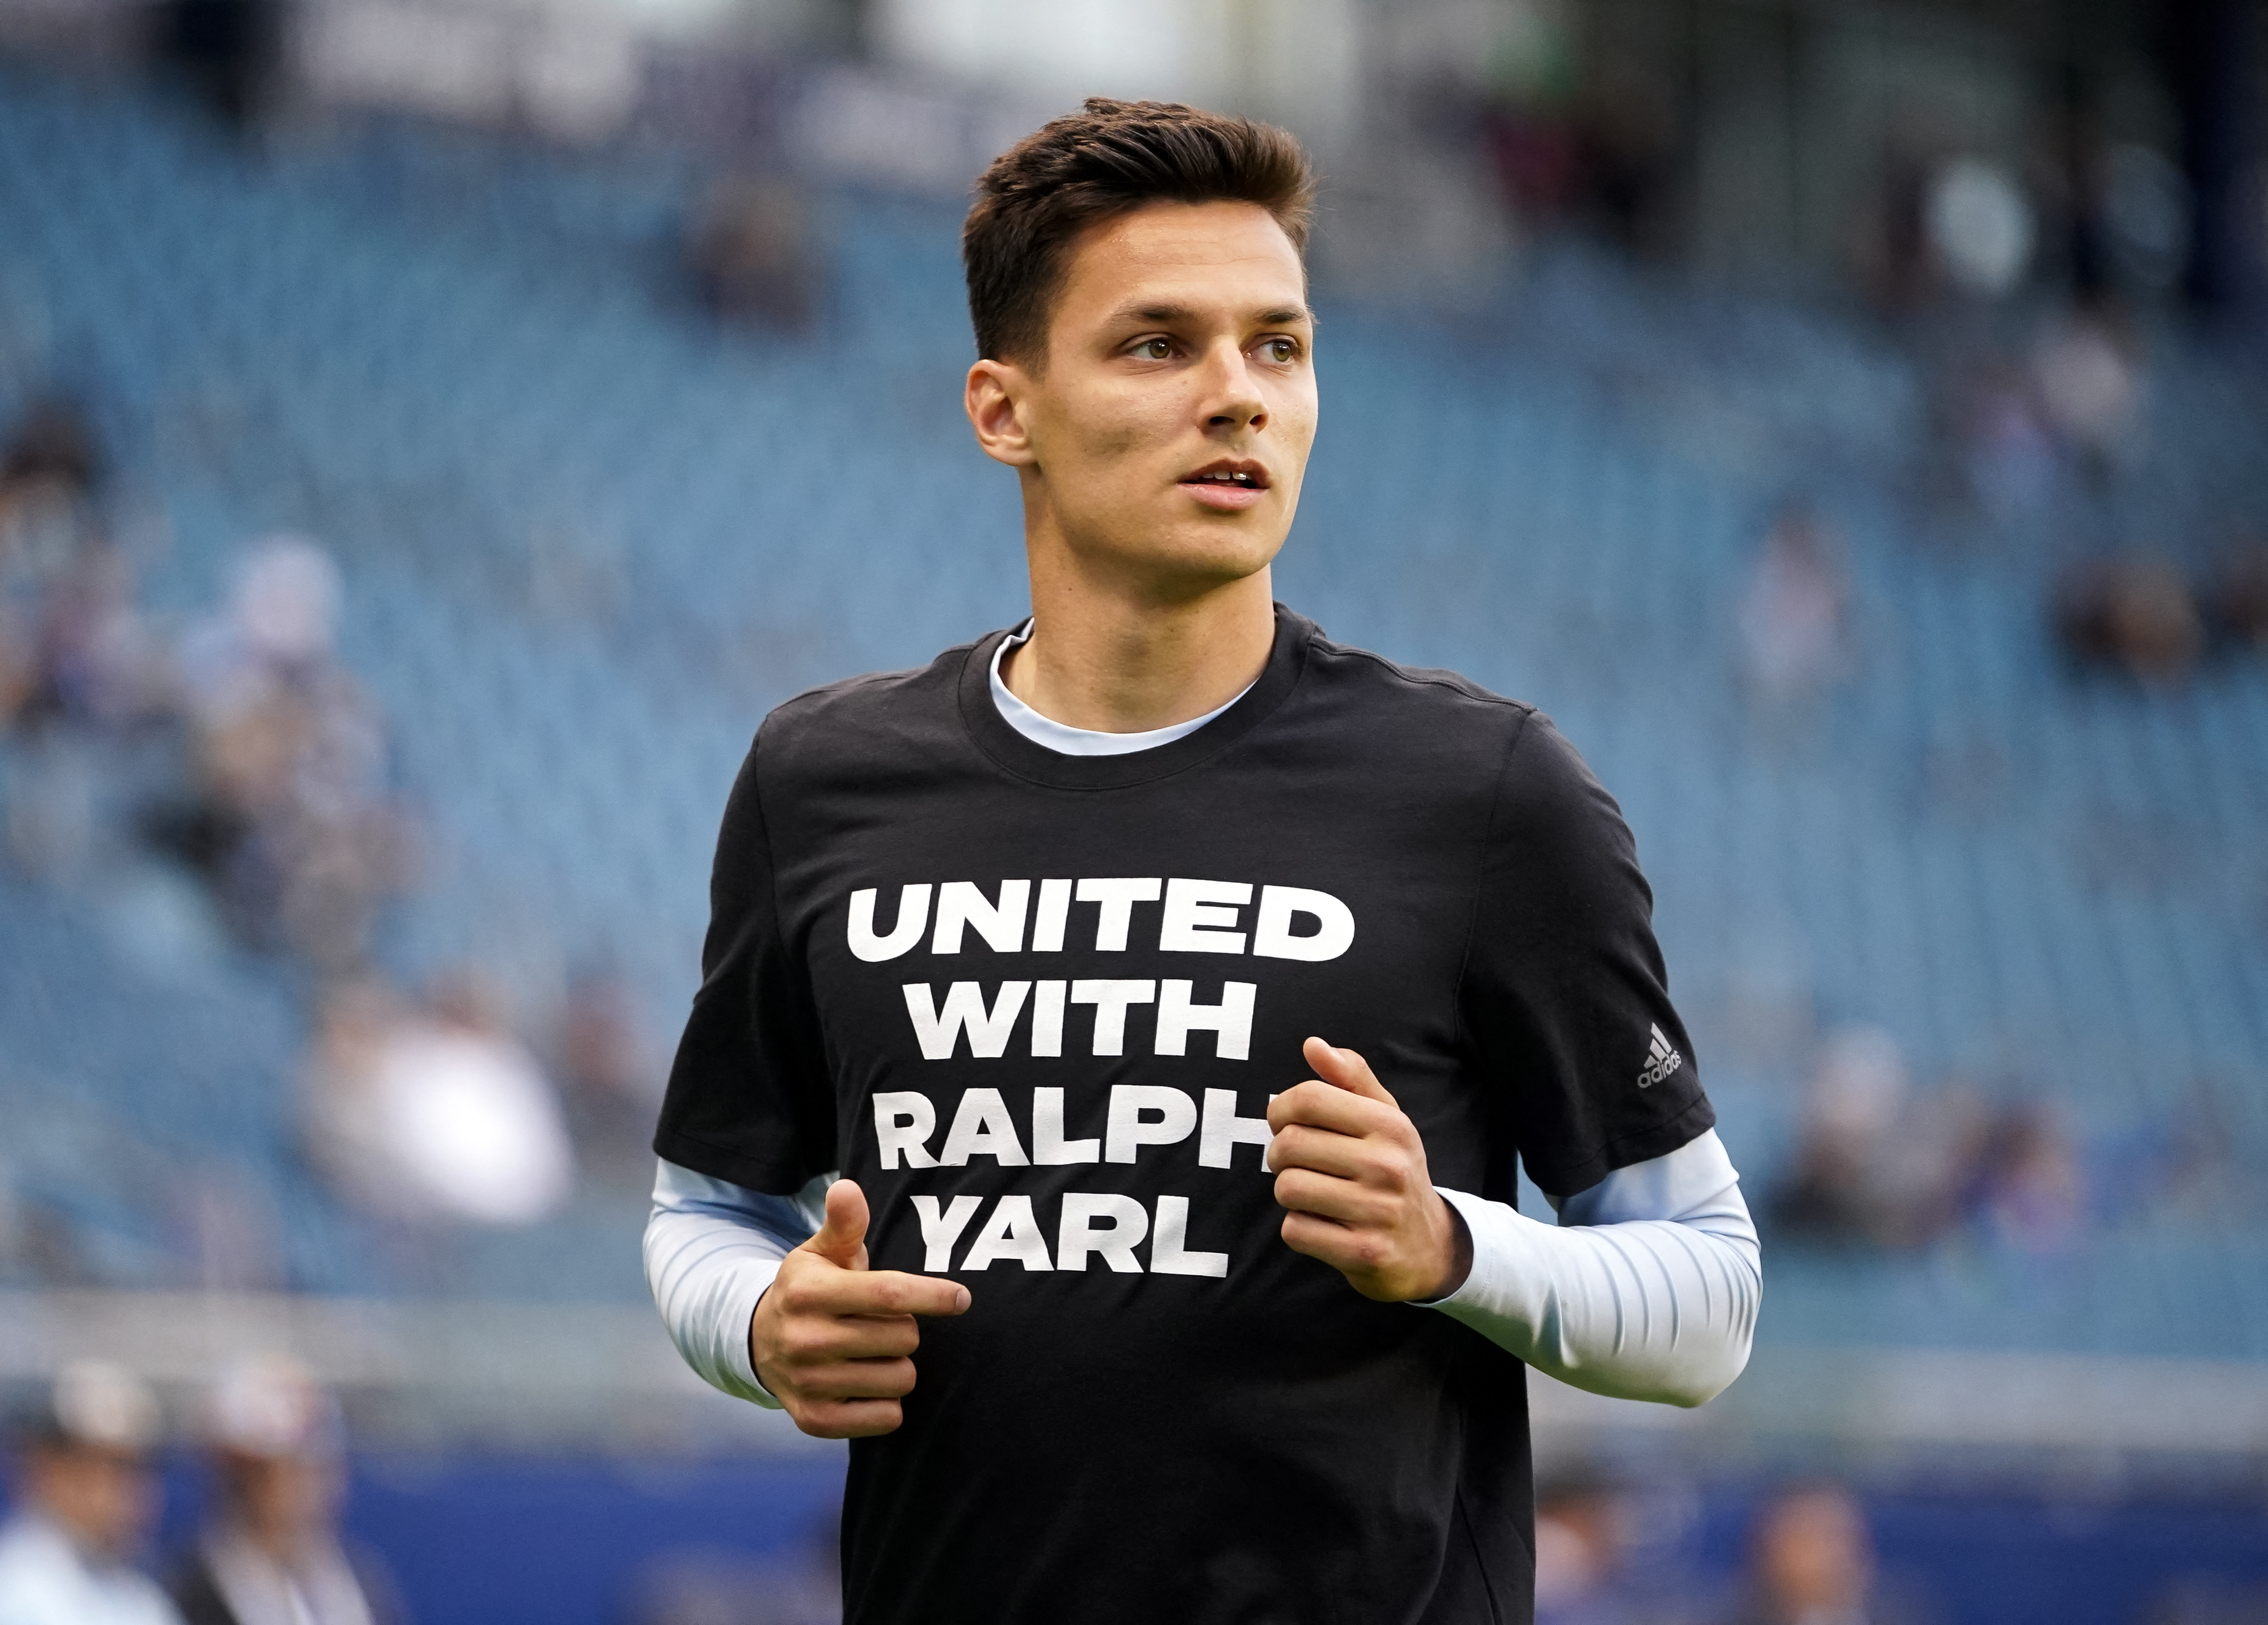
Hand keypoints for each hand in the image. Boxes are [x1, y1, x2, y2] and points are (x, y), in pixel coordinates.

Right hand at [751, 1179, 971, 1438]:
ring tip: (874, 1352)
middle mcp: (804, 1339)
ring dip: (898, 1365)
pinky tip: (866, 1383)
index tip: (962, 1298)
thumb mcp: (821, 1252)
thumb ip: (844, 1223)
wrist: (759, 1342)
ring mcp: (808, 1383)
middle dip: (907, 1328)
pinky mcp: (814, 1420)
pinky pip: (885, 1418)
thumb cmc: (810, 1290)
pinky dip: (887, 1403)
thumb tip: (847, 1188)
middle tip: (884, 1323)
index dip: (934, 1295)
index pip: (889, 1294)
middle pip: (903, 1338)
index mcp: (809, 1292)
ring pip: (900, 1378)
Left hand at [1266, 1037, 1471, 1302]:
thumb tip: (1313, 1045)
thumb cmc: (1394, 1173)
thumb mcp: (1385, 1121)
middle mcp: (1388, 1165)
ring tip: (1314, 1195)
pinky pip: (1295, 1230)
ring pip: (1287, 1188)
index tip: (1285, 1123)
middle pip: (1289, 1144)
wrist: (1430, 1248)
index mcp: (1391, 1125)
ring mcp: (1378, 1212)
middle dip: (1281, 1155)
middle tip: (1300, 1165)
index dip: (1280, 1109)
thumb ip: (1351, 1078)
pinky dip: (1300, 1229)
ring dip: (1289, 1194)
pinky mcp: (1363, 1253)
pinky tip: (1325, 1227)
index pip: (1308, 1098)